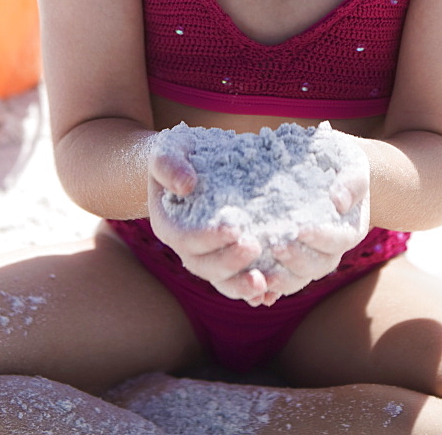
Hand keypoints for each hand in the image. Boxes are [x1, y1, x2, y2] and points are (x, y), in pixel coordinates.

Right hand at [147, 128, 267, 302]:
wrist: (192, 161)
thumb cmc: (179, 153)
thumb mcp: (168, 149)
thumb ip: (169, 164)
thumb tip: (185, 185)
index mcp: (169, 224)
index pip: (184, 238)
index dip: (207, 238)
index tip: (234, 228)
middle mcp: (187, 247)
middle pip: (204, 266)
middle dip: (229, 263)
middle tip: (255, 247)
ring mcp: (209, 255)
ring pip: (222, 280)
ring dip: (242, 286)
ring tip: (265, 284)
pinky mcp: (228, 256)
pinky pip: (239, 279)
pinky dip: (254, 291)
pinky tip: (272, 293)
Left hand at [252, 131, 370, 306]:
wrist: (327, 167)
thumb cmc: (342, 163)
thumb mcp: (353, 164)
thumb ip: (352, 182)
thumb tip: (339, 202)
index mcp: (349, 229)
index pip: (338, 240)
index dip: (321, 238)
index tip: (301, 230)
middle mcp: (330, 249)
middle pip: (317, 265)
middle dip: (297, 260)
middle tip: (276, 247)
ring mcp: (308, 256)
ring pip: (298, 278)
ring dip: (280, 278)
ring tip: (260, 272)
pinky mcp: (288, 257)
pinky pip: (280, 277)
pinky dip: (267, 286)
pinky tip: (251, 285)